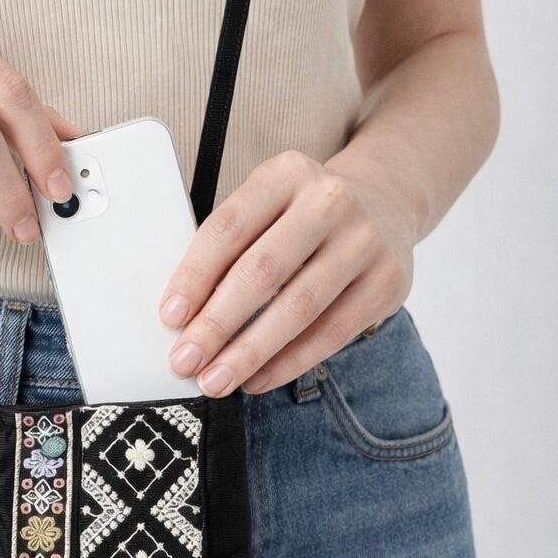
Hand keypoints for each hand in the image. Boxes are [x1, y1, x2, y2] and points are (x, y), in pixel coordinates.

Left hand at [159, 150, 416, 395]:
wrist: (384, 204)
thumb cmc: (298, 220)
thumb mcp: (264, 210)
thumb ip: (227, 253)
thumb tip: (182, 321)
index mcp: (284, 175)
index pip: (228, 228)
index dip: (195, 276)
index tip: (169, 318)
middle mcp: (329, 201)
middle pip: (262, 271)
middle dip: (217, 324)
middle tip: (185, 362)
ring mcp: (365, 240)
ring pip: (299, 308)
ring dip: (250, 352)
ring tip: (216, 382)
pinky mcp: (389, 281)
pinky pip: (332, 333)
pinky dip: (289, 362)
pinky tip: (256, 381)